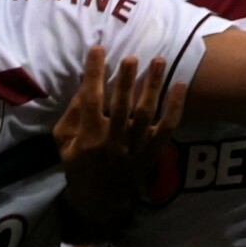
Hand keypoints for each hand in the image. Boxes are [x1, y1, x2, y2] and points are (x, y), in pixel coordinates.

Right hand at [55, 46, 182, 236]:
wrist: (101, 197)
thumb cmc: (79, 162)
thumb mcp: (64, 141)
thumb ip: (72, 113)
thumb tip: (85, 82)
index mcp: (88, 139)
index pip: (91, 101)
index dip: (94, 74)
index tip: (98, 49)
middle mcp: (114, 143)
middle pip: (122, 106)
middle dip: (126, 80)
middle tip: (131, 56)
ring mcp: (136, 147)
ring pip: (147, 113)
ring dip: (153, 86)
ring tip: (159, 61)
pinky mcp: (153, 151)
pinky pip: (168, 127)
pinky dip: (176, 106)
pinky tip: (181, 85)